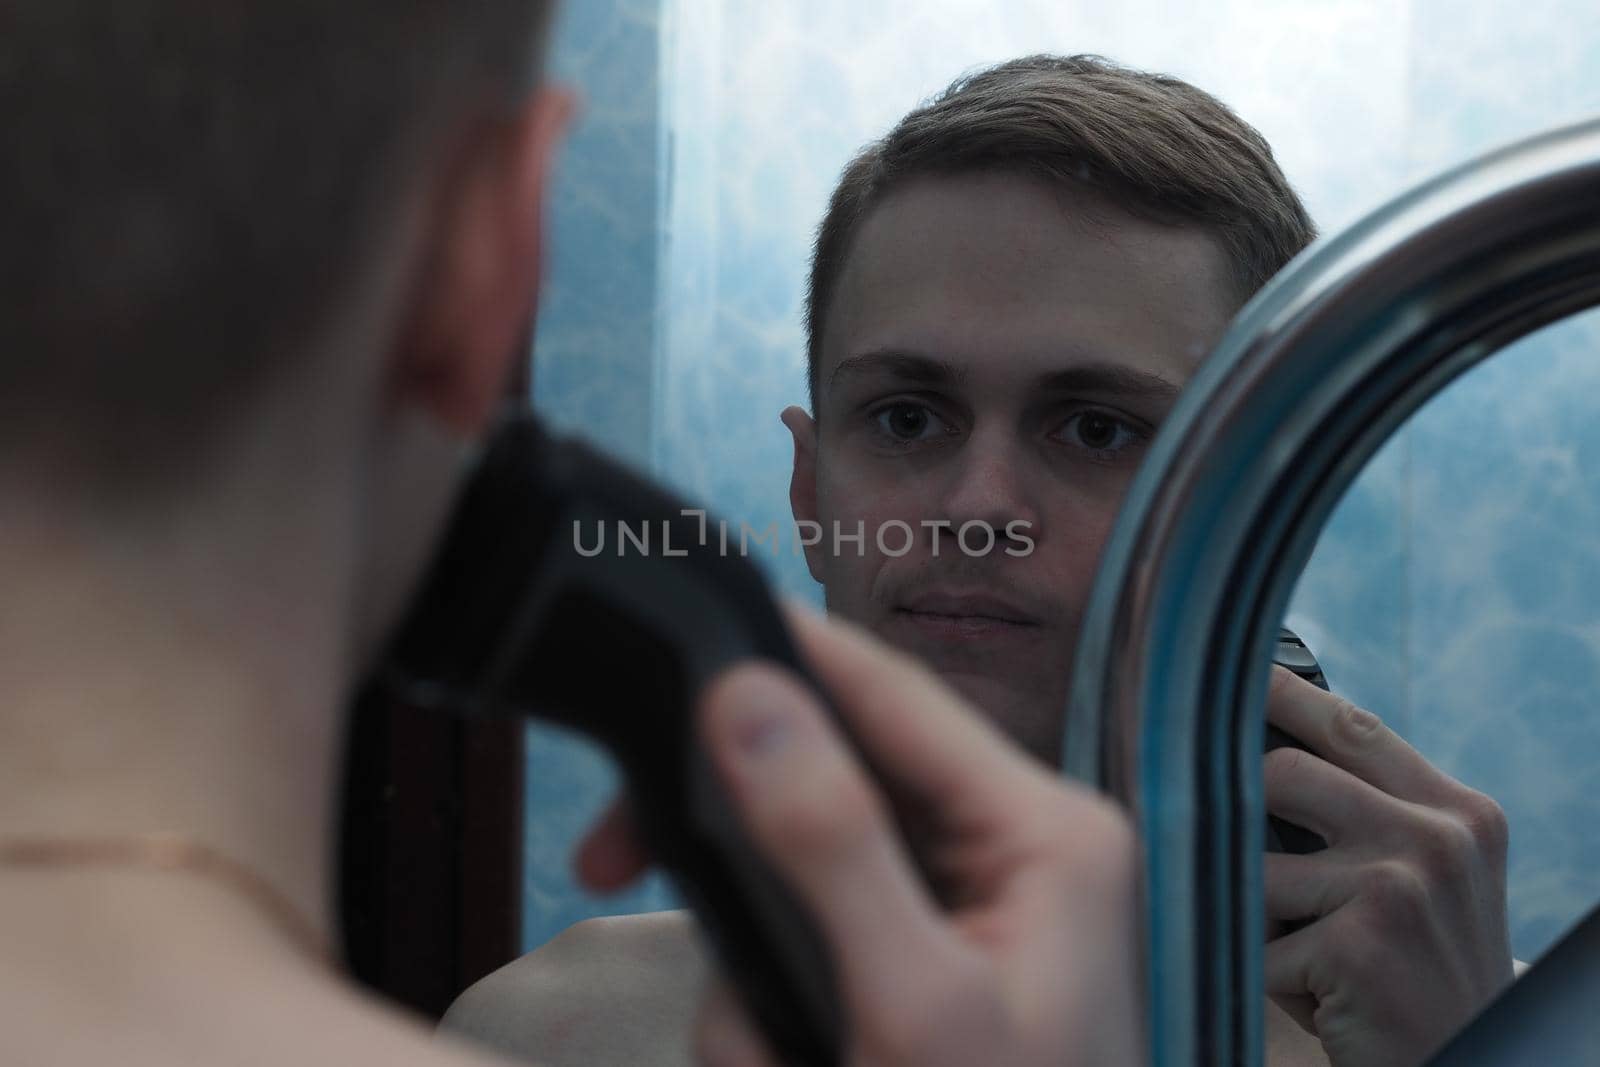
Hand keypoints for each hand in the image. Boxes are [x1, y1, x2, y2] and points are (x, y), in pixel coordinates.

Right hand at [578, 608, 1144, 1066]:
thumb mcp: (910, 1006)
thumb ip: (828, 845)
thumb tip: (748, 700)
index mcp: (1043, 832)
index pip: (892, 695)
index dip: (785, 652)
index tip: (685, 623)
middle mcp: (1010, 853)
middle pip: (834, 779)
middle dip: (737, 846)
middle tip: (614, 861)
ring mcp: (964, 914)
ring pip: (803, 869)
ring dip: (750, 958)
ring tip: (765, 1051)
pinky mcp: (920, 969)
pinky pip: (812, 943)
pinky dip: (769, 1004)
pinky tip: (779, 1059)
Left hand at [1262, 667, 1513, 1066]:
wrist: (1477, 1059)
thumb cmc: (1424, 961)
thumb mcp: (1427, 871)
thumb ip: (1370, 809)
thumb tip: (1258, 749)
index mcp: (1455, 811)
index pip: (1351, 726)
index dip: (1282, 694)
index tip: (1232, 672)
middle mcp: (1435, 838)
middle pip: (1281, 774)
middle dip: (1246, 818)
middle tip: (1264, 866)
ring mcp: (1397, 888)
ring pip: (1255, 869)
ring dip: (1262, 919)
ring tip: (1312, 951)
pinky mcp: (1358, 946)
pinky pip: (1260, 946)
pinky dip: (1272, 978)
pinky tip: (1324, 994)